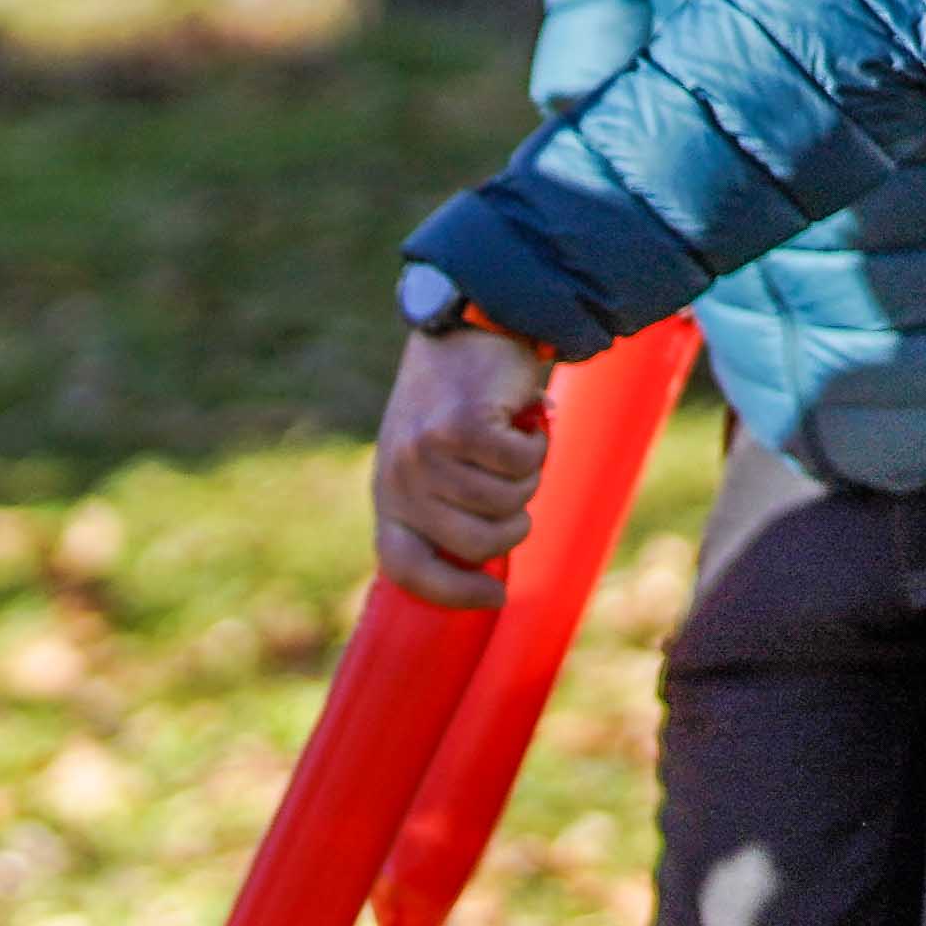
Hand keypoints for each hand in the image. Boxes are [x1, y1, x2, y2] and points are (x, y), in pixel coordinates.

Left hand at [370, 323, 554, 608]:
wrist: (467, 328)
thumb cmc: (462, 404)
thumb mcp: (436, 464)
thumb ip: (446, 510)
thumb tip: (483, 566)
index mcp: (389, 495)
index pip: (405, 568)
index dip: (451, 592)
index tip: (495, 597)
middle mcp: (398, 479)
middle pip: (480, 544)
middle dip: (516, 520)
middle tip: (517, 479)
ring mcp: (424, 454)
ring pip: (507, 503)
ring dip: (529, 473)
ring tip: (512, 439)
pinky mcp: (459, 428)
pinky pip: (521, 464)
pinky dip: (537, 442)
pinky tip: (522, 415)